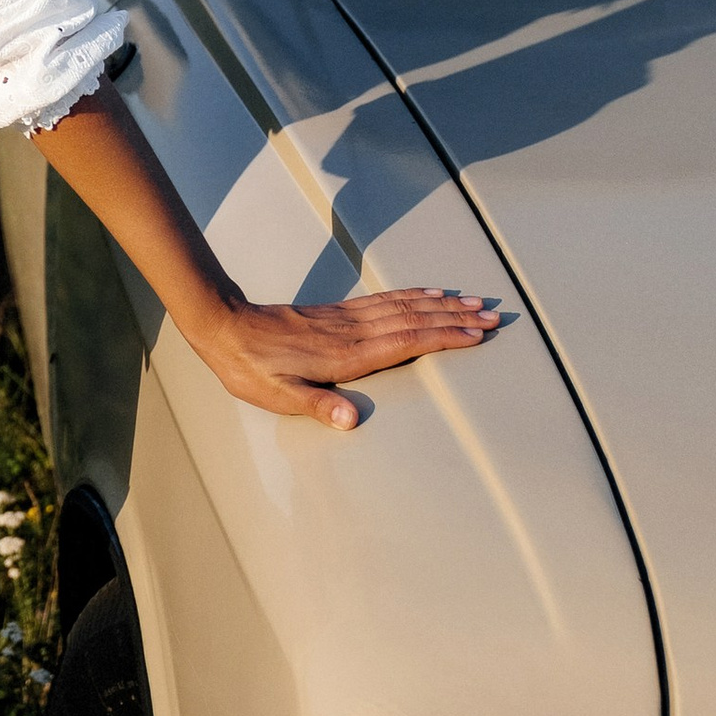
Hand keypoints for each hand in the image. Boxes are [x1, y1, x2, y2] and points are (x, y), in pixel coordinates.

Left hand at [183, 286, 502, 431]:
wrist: (224, 328)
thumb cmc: (252, 369)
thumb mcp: (280, 396)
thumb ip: (319, 406)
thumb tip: (352, 420)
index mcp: (346, 354)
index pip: (406, 342)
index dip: (443, 337)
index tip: (477, 333)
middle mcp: (352, 332)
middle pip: (413, 320)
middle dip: (455, 319)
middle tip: (491, 316)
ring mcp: (345, 319)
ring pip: (402, 307)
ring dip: (439, 305)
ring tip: (471, 301)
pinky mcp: (335, 313)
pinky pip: (383, 301)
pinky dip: (410, 296)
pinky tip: (425, 295)